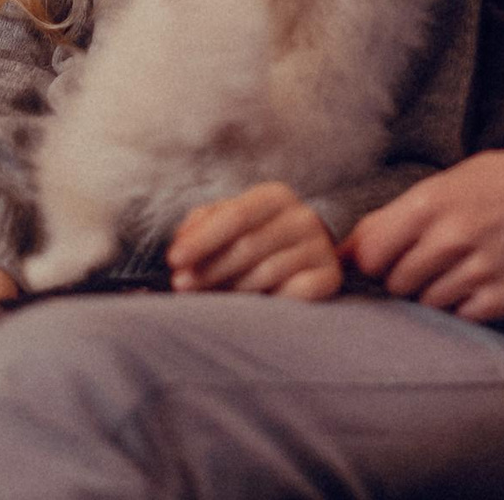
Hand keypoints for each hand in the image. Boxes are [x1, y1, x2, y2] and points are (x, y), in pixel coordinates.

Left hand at [167, 182, 342, 299]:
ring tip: (211, 299)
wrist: (304, 257)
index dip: (202, 239)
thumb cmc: (254, 240)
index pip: (235, 216)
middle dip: (208, 269)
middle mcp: (303, 217)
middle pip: (248, 246)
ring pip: (266, 273)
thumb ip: (201, 226)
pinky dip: (269, 302)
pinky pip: (293, 294)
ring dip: (231, 290)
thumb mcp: (227, 224)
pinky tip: (253, 308)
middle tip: (181, 286)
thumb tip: (180, 243)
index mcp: (275, 196)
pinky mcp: (329, 278)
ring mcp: (321, 247)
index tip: (173, 260)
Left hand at [340, 149, 503, 323]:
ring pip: (428, 303)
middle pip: (396, 283)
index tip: (380, 261)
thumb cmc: (492, 184)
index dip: (370, 262)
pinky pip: (462, 317)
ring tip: (456, 268)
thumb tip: (344, 252)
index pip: (370, 254)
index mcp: (428, 204)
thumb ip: (393, 218)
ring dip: (434, 292)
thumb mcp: (439, 186)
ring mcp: (480, 269)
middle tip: (425, 262)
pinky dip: (464, 306)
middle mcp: (452, 238)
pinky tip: (478, 281)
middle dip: (402, 277)